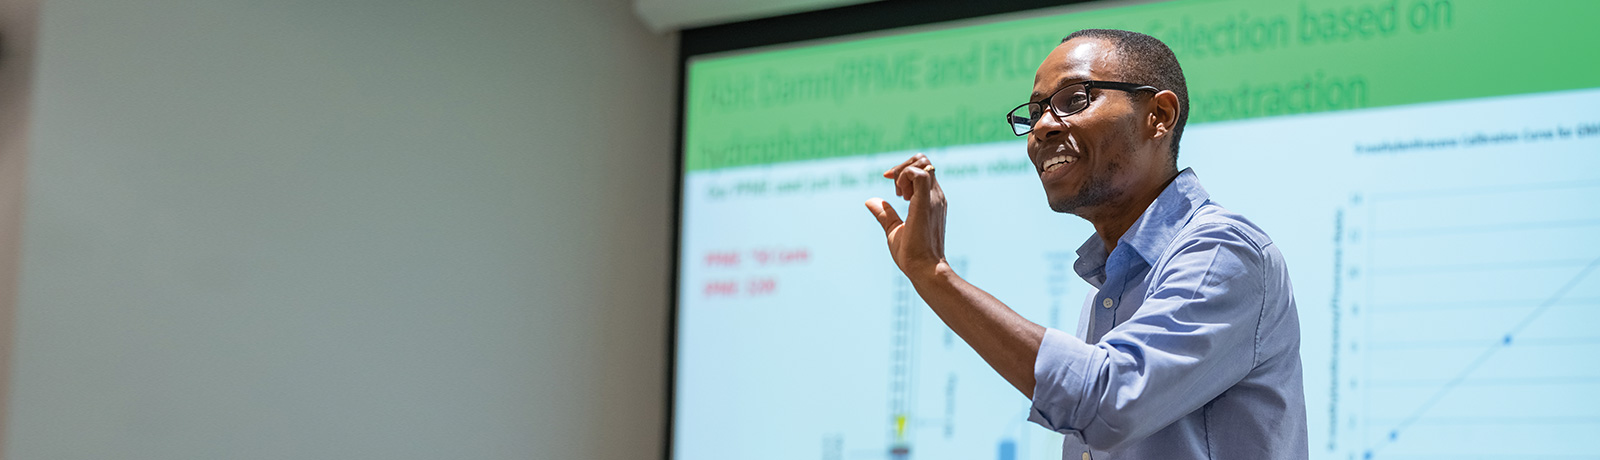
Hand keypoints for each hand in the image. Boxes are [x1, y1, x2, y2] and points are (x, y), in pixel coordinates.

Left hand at [865, 153, 946, 278]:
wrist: (924, 269)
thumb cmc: (912, 254)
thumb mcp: (894, 229)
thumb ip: (885, 214)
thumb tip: (870, 201)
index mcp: (930, 200)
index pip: (923, 168)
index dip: (903, 169)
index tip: (889, 181)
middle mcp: (935, 195)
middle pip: (924, 160)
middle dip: (903, 166)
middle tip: (894, 188)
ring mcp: (933, 198)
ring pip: (923, 163)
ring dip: (904, 171)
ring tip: (899, 194)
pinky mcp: (926, 203)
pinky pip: (919, 174)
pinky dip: (905, 177)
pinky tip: (900, 196)